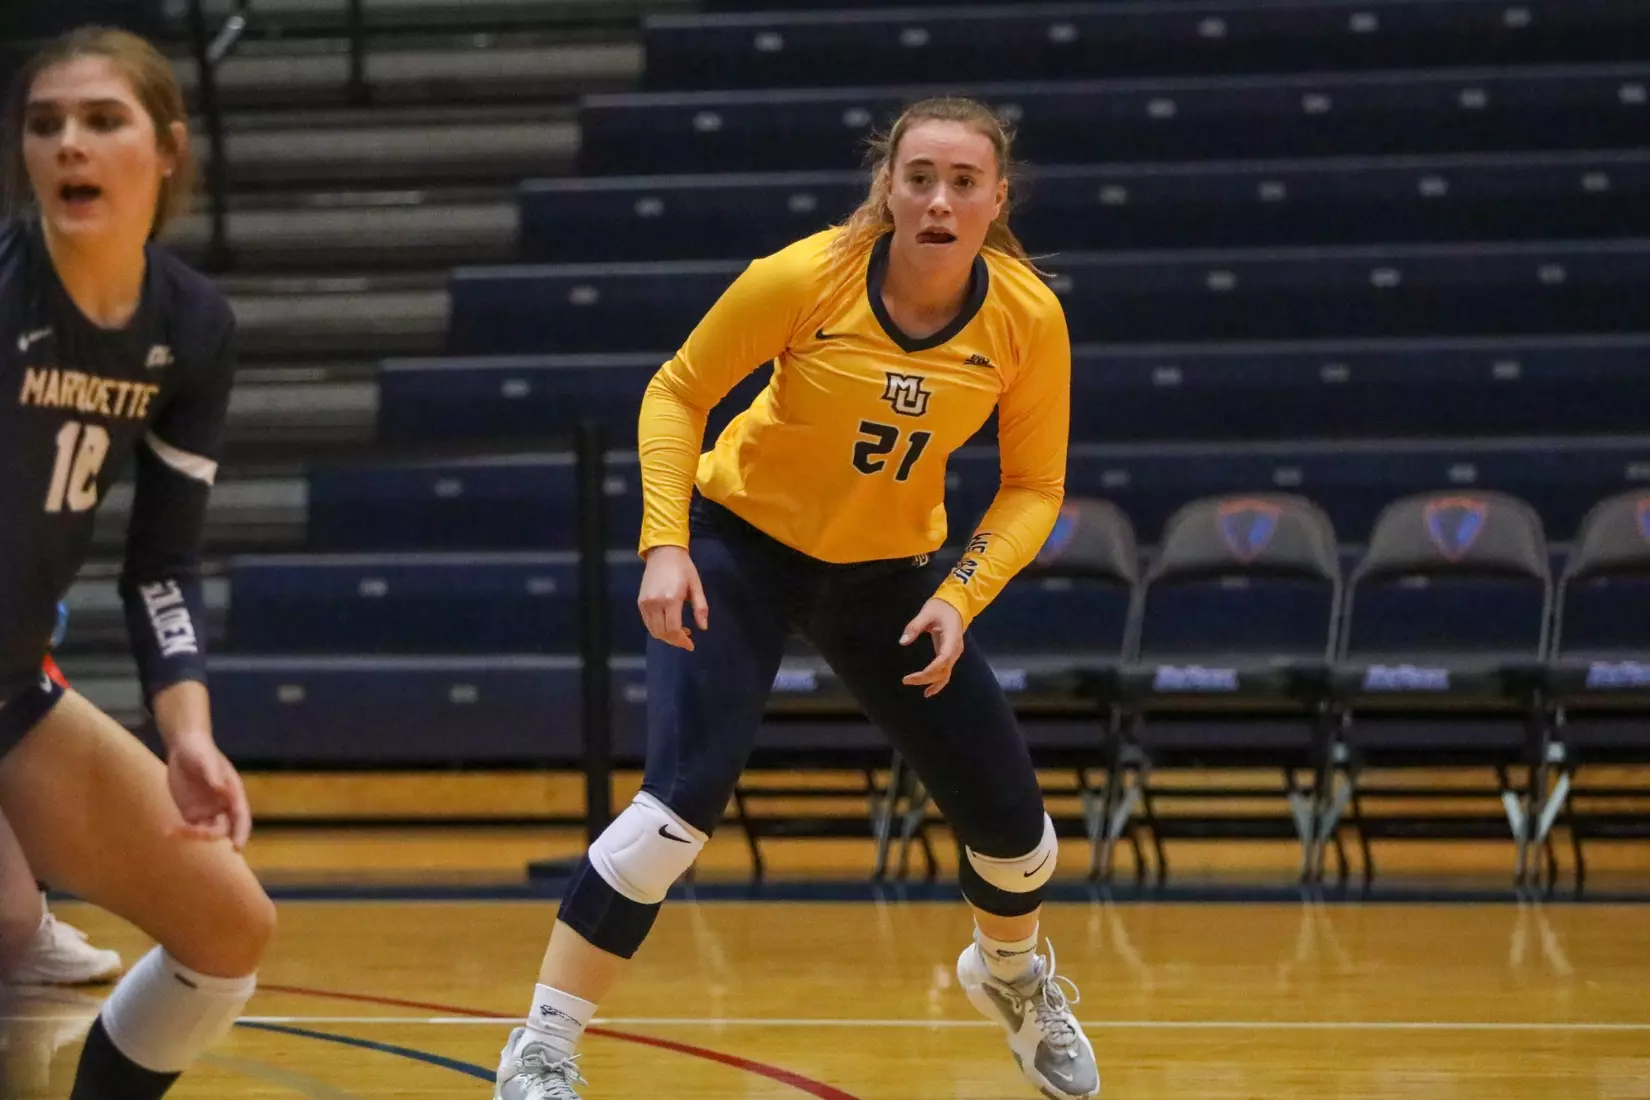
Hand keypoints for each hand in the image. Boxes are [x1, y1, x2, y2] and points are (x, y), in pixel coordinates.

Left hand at [166, 735, 251, 850]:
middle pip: (223, 829)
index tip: (237, 847)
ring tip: (171, 830)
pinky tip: (167, 829)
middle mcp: (223, 806)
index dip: (241, 833)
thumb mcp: (206, 759)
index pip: (241, 817)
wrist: (185, 747)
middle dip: (210, 835)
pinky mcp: (191, 813)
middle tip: (191, 831)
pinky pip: (188, 829)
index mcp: (233, 794)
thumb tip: (222, 789)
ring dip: (192, 835)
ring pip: (206, 832)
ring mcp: (207, 811)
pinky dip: (180, 832)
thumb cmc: (200, 750)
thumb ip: (213, 773)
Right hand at [638, 545, 709, 650]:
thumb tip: (703, 628)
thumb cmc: (683, 568)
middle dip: (675, 641)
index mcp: (671, 599)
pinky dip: (657, 629)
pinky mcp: (640, 602)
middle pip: (663, 633)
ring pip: (653, 630)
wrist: (663, 553)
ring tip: (679, 632)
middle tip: (686, 639)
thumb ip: (700, 608)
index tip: (691, 645)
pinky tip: (667, 624)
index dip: (682, 641)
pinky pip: (648, 622)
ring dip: (666, 636)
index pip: (674, 629)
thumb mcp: (696, 586)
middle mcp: (655, 603)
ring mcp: (645, 603)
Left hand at [900, 598, 964, 697]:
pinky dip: (938, 682)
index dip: (929, 671)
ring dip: (932, 682)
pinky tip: (929, 690)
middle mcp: (955, 649)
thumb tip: (902, 642)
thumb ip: (914, 627)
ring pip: (946, 673)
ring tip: (920, 691)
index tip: (912, 677)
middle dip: (926, 678)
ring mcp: (954, 653)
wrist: (956, 604)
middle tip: (906, 680)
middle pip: (943, 670)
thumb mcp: (926, 613)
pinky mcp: (950, 654)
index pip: (942, 660)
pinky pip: (946, 671)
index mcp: (952, 639)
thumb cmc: (941, 607)